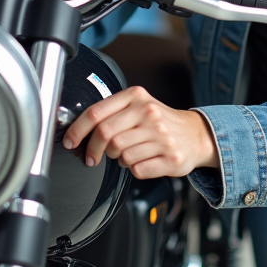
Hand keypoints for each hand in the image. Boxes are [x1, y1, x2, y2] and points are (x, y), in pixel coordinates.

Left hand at [62, 86, 218, 178]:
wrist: (196, 135)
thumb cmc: (160, 122)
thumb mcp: (138, 106)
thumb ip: (111, 112)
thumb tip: (79, 130)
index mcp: (137, 97)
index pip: (97, 112)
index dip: (78, 130)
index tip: (70, 142)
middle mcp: (149, 113)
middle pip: (105, 134)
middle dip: (94, 150)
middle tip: (93, 157)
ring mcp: (161, 136)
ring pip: (121, 155)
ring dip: (118, 159)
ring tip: (128, 153)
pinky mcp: (170, 158)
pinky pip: (137, 169)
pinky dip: (134, 169)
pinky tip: (142, 161)